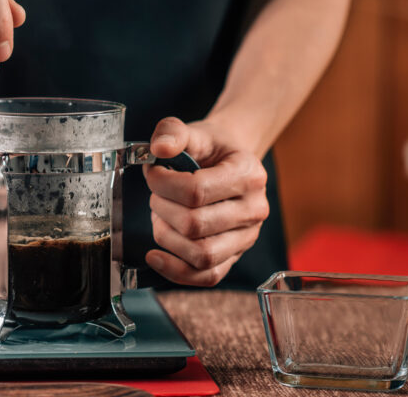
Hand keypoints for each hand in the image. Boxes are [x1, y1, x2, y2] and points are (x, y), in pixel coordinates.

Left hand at [143, 117, 268, 285]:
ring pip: (201, 255)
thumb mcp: (194, 131)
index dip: (162, 183)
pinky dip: (176, 271)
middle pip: (196, 225)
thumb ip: (172, 131)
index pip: (197, 190)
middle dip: (162, 209)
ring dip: (166, 237)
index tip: (152, 173)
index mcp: (248, 174)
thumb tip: (159, 149)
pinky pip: (207, 276)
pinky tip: (155, 256)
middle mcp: (254, 209)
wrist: (228, 161)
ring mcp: (247, 237)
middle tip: (156, 196)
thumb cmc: (210, 148)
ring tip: (160, 217)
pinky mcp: (234, 257)